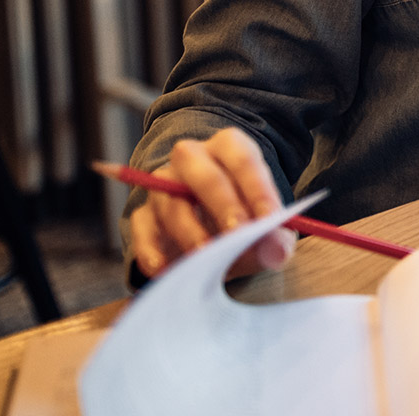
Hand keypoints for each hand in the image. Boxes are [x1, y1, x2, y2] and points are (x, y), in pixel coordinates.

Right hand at [126, 126, 293, 280]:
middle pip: (204, 177)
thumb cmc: (246, 217)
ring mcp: (163, 184)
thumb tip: (276, 251)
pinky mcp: (143, 214)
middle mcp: (193, 158)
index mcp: (230, 148)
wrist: (213, 231)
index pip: (244, 162)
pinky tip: (166, 270)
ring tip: (208, 259)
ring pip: (171, 204)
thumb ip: (275, 237)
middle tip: (238, 236)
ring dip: (191, 234)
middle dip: (223, 206)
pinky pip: (142, 229)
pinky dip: (152, 251)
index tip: (269, 220)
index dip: (257, 191)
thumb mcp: (267, 226)